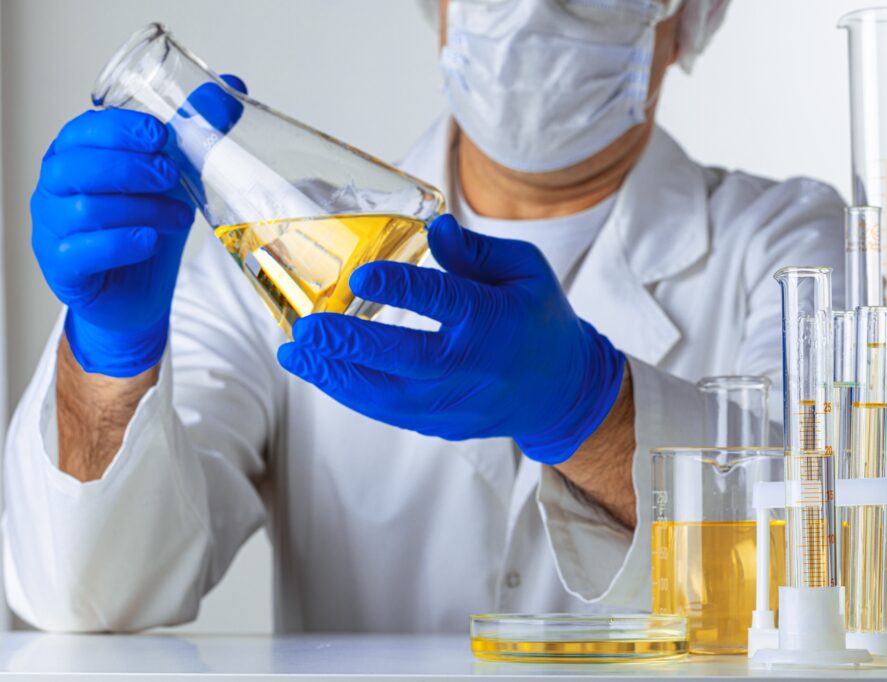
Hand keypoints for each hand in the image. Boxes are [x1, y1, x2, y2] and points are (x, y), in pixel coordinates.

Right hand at [31, 75, 245, 376]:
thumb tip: (233, 89)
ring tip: (180, 218)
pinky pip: (82, 250)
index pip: (85, 130)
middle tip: (172, 176)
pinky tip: (148, 240)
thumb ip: (199, 133)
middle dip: (130, 168)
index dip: (120, 129)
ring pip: (85, 209)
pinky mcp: (62, 267)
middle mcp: (56, 187)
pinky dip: (119, 243)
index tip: (160, 135)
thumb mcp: (176, 177)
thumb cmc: (146, 227)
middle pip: (77, 166)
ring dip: (140, 210)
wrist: (138, 295)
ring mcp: (51, 227)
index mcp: (77, 154)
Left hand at [277, 214, 625, 464]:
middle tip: (308, 327)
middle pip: (405, 359)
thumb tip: (434, 228)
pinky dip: (351, 393)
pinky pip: (389, 412)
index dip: (400, 289)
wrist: (562, 392)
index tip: (361, 277)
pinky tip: (322, 372)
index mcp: (494, 321)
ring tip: (296, 353)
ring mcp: (456, 403)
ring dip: (336, 375)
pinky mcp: (443, 425)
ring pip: (387, 396)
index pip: (443, 302)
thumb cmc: (540, 320)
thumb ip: (477, 251)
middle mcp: (473, 367)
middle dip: (351, 344)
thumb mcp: (526, 271)